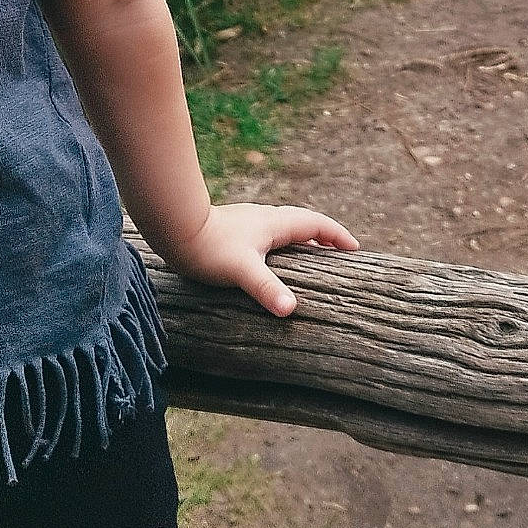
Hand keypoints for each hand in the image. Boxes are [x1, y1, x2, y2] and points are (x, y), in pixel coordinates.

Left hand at [177, 202, 358, 316]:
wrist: (172, 229)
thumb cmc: (208, 248)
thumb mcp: (241, 271)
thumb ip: (266, 289)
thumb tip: (290, 309)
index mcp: (273, 223)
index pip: (315, 223)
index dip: (336, 235)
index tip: (355, 248)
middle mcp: (263, 218)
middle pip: (302, 223)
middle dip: (323, 236)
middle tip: (338, 253)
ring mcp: (247, 223)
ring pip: (283, 227)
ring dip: (301, 239)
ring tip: (311, 257)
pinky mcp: (232, 230)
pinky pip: (267, 234)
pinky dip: (280, 244)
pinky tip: (270, 259)